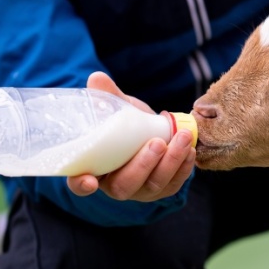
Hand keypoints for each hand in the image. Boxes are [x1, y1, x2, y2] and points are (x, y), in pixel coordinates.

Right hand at [66, 71, 195, 201]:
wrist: (151, 131)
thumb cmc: (126, 124)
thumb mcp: (116, 109)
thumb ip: (107, 96)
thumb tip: (97, 78)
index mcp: (93, 168)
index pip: (79, 183)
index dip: (81, 185)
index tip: (90, 181)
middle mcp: (113, 185)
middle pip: (123, 187)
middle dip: (143, 166)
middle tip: (157, 143)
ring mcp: (139, 191)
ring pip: (152, 186)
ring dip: (170, 162)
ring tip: (182, 137)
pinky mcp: (161, 190)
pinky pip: (173, 184)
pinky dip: (183, 167)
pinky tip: (189, 149)